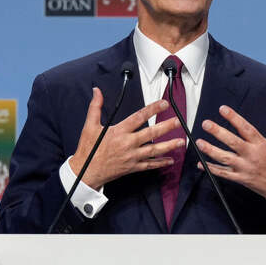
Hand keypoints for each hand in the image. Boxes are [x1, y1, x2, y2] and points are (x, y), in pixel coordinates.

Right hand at [69, 87, 184, 189]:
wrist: (85, 172)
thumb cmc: (88, 149)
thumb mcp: (89, 126)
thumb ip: (96, 107)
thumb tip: (97, 92)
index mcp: (119, 132)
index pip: (139, 117)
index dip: (152, 109)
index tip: (164, 103)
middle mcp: (127, 144)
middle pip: (150, 134)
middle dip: (166, 127)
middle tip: (178, 122)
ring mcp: (131, 157)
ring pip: (154, 151)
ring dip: (168, 146)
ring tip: (180, 141)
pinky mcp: (132, 167)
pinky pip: (149, 165)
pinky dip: (160, 163)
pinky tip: (170, 160)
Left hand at [195, 102, 265, 206]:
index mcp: (261, 144)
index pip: (246, 128)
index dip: (234, 118)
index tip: (223, 109)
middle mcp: (251, 155)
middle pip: (232, 142)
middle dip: (218, 132)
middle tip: (206, 124)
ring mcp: (244, 168)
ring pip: (224, 158)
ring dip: (210, 150)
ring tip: (199, 142)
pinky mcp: (240, 178)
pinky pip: (223, 174)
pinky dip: (211, 169)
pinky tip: (201, 163)